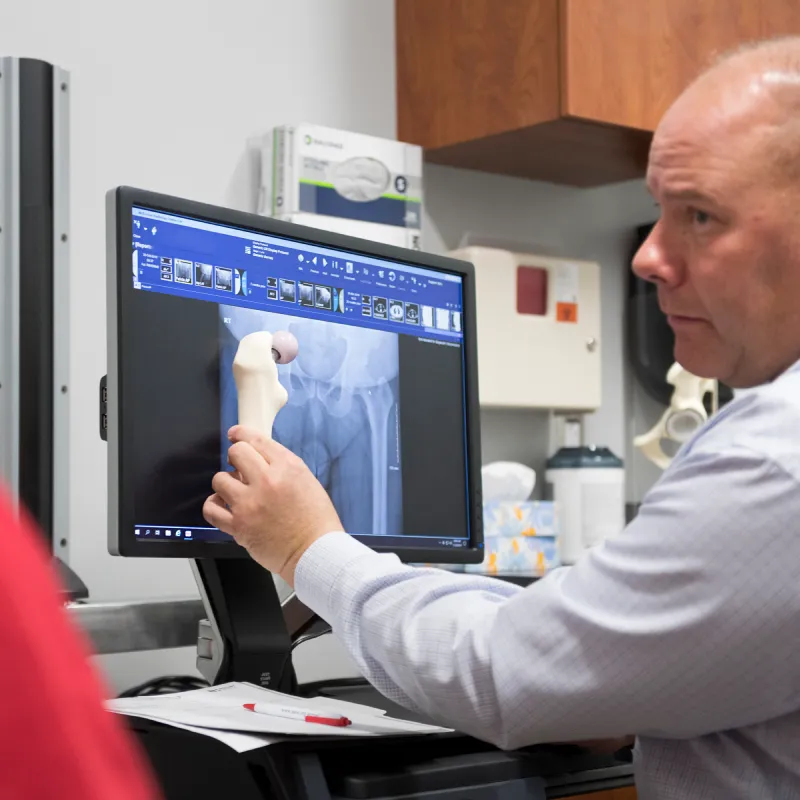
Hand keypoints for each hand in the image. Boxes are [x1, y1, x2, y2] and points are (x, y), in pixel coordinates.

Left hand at [203, 426, 342, 584]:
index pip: (256, 440)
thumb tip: (258, 459)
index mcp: (287, 467)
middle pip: (236, 453)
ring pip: (220, 479)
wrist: (315, 552)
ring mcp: (249, 504)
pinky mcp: (238, 525)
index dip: (241, 434)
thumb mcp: (307, 481)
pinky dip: (214, 505)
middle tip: (240, 468)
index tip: (235, 435)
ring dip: (226, 483)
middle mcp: (266, 481)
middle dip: (236, 458)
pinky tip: (223, 506)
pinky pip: (211, 509)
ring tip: (235, 492)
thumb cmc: (316, 520)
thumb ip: (282, 466)